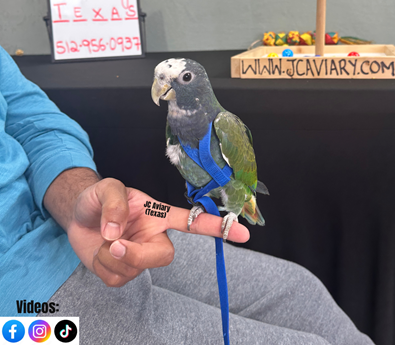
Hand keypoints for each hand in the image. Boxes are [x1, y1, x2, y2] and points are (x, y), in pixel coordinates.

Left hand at [67, 178, 249, 287]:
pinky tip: (101, 252)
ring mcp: (139, 256)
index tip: (242, 232)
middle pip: (164, 256)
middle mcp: (154, 237)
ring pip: (135, 270)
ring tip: (102, 238)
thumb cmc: (98, 198)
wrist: (78, 215)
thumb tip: (117, 233)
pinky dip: (102, 267)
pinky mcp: (123, 272)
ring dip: (110, 256)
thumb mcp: (107, 188)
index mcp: (158, 215)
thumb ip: (114, 204)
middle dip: (136, 254)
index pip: (192, 222)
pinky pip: (117, 280)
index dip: (216, 227)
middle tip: (112, 244)